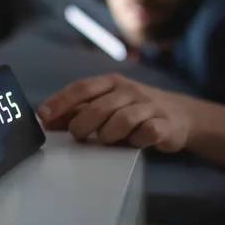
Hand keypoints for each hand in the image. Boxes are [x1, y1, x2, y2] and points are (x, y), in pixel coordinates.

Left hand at [38, 74, 194, 152]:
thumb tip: (46, 119)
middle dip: (82, 125)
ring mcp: (148, 105)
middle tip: (79, 137)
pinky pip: (146, 132)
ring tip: (107, 141)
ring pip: (121, 120)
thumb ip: (77, 111)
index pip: (82, 88)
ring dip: (108, 135)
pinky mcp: (164, 123)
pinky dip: (136, 141)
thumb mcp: (106, 106)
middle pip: (98, 106)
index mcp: (111, 82)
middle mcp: (129, 89)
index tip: (43, 115)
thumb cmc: (134, 110)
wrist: (181, 115)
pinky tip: (133, 143)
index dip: (60, 101)